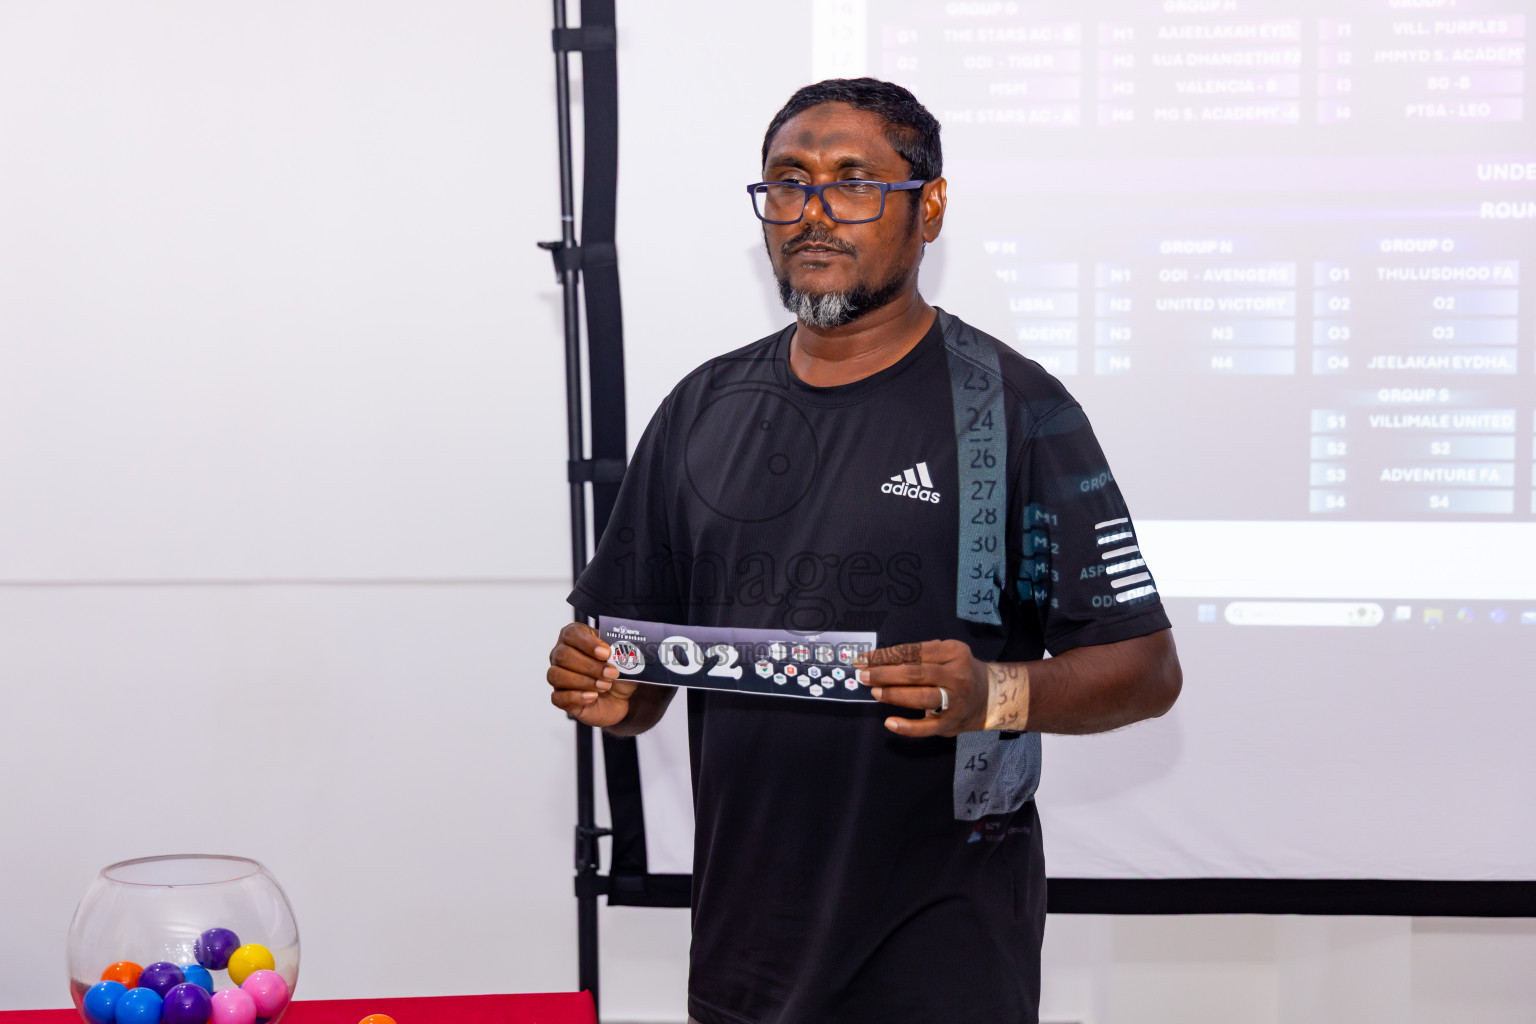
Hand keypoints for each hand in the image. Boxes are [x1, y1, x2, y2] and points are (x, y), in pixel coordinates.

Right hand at [546, 621, 639, 727]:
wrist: (621, 696)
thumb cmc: (618, 671)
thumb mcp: (622, 657)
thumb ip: (619, 649)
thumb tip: (617, 650)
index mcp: (574, 637)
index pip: (571, 633)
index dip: (588, 643)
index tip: (606, 653)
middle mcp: (561, 654)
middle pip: (563, 655)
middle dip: (590, 666)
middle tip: (611, 673)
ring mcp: (557, 676)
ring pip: (556, 675)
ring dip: (584, 682)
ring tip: (605, 686)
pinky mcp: (560, 697)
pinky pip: (558, 697)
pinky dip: (577, 697)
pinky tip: (593, 697)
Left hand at [856, 639, 990, 737]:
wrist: (990, 696)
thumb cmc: (958, 671)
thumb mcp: (946, 654)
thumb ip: (918, 655)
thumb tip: (877, 660)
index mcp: (954, 651)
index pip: (914, 651)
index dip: (886, 655)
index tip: (864, 659)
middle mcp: (957, 674)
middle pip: (916, 673)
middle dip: (885, 674)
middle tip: (864, 675)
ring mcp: (956, 700)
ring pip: (921, 697)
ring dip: (894, 695)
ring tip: (874, 692)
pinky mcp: (952, 723)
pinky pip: (926, 727)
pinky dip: (907, 727)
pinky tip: (889, 723)